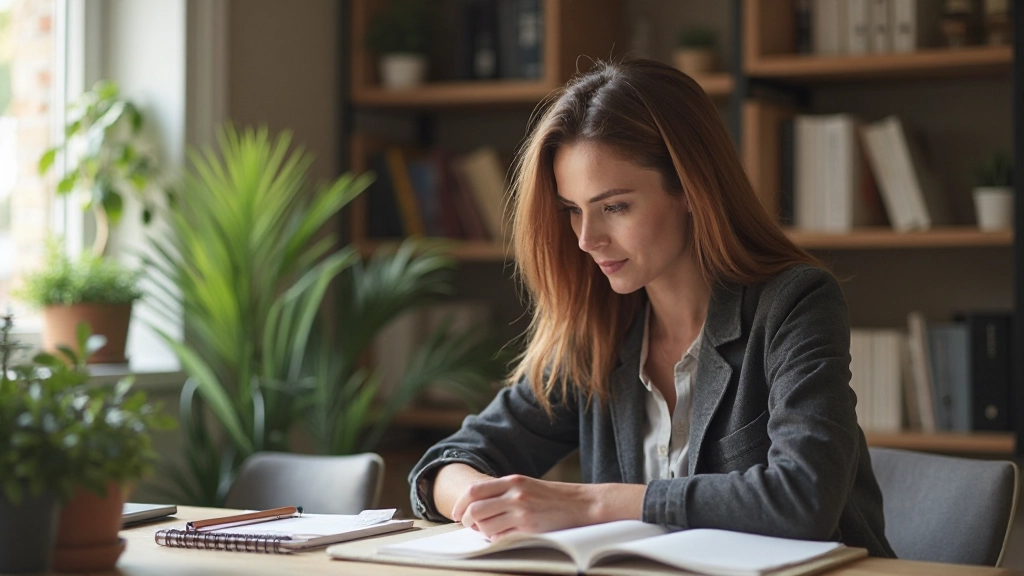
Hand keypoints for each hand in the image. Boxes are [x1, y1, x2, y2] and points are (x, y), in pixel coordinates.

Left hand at [451, 475, 596, 539]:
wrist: (582, 504)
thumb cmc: (554, 497)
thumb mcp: (528, 485)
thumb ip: (505, 491)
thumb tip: (477, 505)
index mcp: (513, 481)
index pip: (474, 491)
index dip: (460, 504)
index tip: (456, 513)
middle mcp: (515, 495)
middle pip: (475, 510)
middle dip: (467, 521)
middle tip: (469, 526)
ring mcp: (522, 512)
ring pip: (485, 526)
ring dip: (482, 532)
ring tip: (489, 532)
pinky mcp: (529, 529)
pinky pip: (501, 538)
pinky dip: (496, 540)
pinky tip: (503, 537)